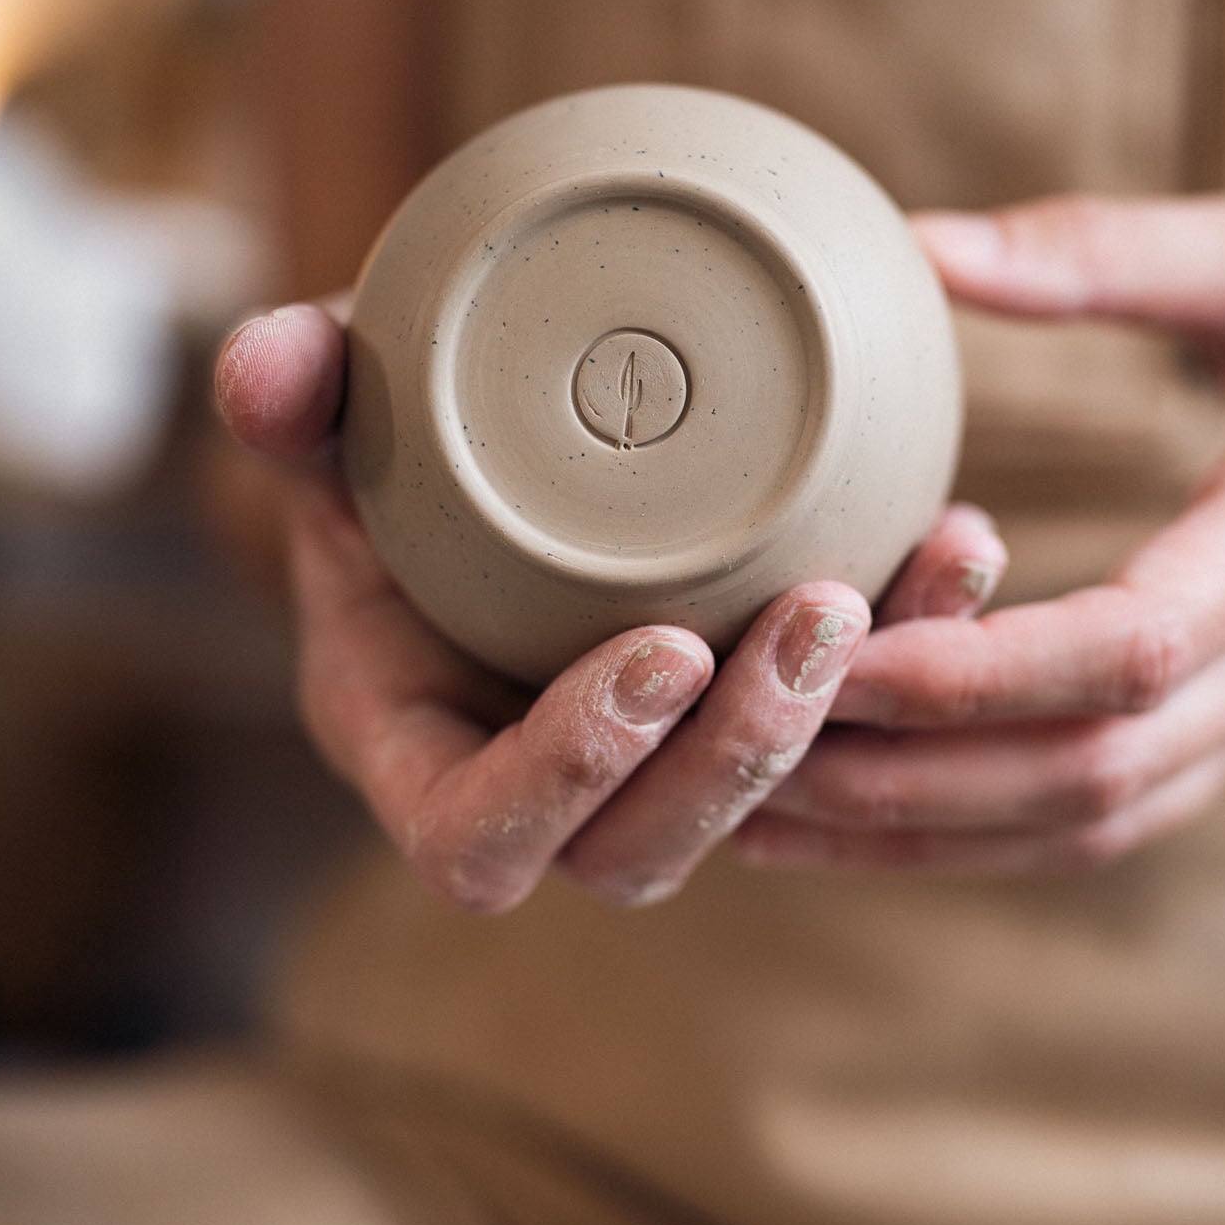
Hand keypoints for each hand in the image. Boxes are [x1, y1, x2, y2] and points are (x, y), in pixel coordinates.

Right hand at [212, 298, 1009, 910]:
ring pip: (762, 815)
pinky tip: (963, 538)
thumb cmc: (383, 450)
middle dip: (741, 752)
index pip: (478, 839)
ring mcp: (654, 776)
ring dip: (840, 715)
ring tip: (904, 578)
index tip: (657, 651)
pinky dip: (912, 646)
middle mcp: (544, 796)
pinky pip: (841, 736)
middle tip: (819, 615)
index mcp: (422, 755)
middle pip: (643, 855)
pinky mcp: (743, 729)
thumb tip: (261, 369)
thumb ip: (294, 395)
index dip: (568, 775)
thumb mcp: (331, 417)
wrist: (482, 461)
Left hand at [741, 194, 1224, 872]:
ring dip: (915, 832)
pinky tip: (850, 831)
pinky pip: (1100, 829)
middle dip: (907, 772)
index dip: (982, 665)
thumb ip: (1119, 249)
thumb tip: (927, 247)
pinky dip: (967, 844)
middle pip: (1091, 761)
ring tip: (753, 804)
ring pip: (1085, 821)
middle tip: (741, 738)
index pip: (1146, 636)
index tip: (831, 648)